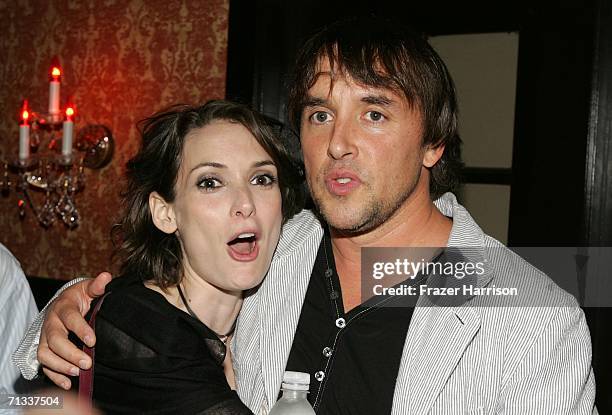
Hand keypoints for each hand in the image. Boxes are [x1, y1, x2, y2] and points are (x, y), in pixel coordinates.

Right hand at [37, 272, 111, 388]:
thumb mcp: (88, 288)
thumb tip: (106, 277)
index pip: (70, 318)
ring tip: (77, 373)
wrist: (65, 302)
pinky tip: (67, 383)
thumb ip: (97, 285)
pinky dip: (54, 375)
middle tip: (87, 363)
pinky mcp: (45, 348)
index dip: (80, 330)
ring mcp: (45, 337)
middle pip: (54, 340)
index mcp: (64, 306)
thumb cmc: (80, 296)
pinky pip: (44, 364)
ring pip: (44, 354)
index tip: (93, 341)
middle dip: (70, 353)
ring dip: (60, 366)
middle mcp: (51, 322)